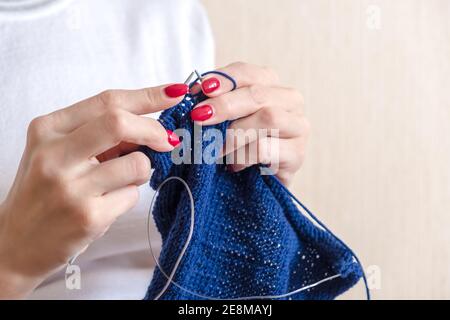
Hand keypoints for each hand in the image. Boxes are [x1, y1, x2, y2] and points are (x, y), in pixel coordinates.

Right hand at [0, 83, 186, 297]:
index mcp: (48, 129)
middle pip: (120, 122)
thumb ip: (98, 134)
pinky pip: (133, 195)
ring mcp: (71, 187)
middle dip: (154, 129)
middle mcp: (55, 154)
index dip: (148, 95)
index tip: (175, 92)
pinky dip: (130, 195)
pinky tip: (109, 203)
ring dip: (142, 170)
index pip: (106, 101)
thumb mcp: (58, 152)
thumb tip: (151, 126)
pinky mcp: (88, 216)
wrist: (16, 243)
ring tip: (122, 181)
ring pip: (137, 163)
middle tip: (167, 140)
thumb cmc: (44, 191)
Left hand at [190, 62, 309, 185]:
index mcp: (269, 85)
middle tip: (200, 117)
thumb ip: (209, 103)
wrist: (255, 184)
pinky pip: (267, 148)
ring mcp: (298, 126)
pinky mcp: (298, 154)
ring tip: (216, 149)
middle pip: (258, 94)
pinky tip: (234, 165)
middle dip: (225, 105)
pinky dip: (243, 156)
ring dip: (235, 134)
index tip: (202, 89)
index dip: (224, 79)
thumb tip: (187, 91)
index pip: (247, 73)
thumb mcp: (220, 122)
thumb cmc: (236, 147)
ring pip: (269, 118)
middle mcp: (290, 100)